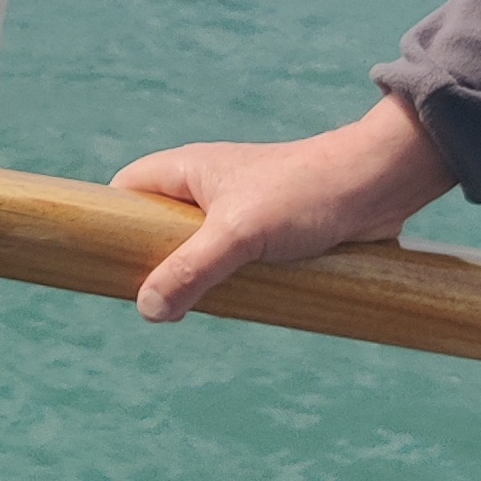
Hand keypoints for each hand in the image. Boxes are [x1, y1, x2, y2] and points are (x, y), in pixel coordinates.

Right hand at [112, 95, 456, 323]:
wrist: (379, 185)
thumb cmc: (305, 194)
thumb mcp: (238, 235)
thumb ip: (190, 271)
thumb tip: (147, 310)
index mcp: (189, 170)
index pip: (127, 189)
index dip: (110, 222)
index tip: (102, 264)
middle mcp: (210, 188)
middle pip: (160, 228)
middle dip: (154, 263)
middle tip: (152, 301)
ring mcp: (242, 212)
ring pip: (200, 251)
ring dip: (198, 280)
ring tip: (195, 311)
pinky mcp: (273, 235)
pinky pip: (236, 264)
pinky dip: (232, 285)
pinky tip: (238, 308)